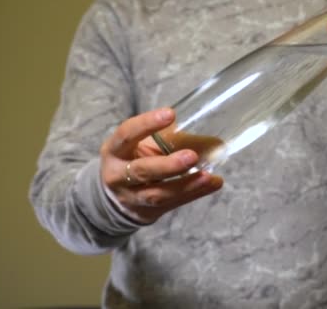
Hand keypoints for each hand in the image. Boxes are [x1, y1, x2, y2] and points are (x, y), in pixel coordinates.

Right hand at [100, 108, 222, 223]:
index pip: (126, 134)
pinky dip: (195, 193)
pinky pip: (173, 203)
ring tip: (207, 176)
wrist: (117, 198)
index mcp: (114, 150)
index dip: (146, 124)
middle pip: (141, 171)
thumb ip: (167, 139)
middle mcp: (117, 175)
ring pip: (158, 194)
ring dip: (186, 185)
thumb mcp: (140, 145)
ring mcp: (131, 197)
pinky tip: (212, 184)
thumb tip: (212, 141)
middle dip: (168, 165)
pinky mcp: (147, 212)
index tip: (170, 114)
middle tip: (192, 156)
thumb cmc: (134, 160)